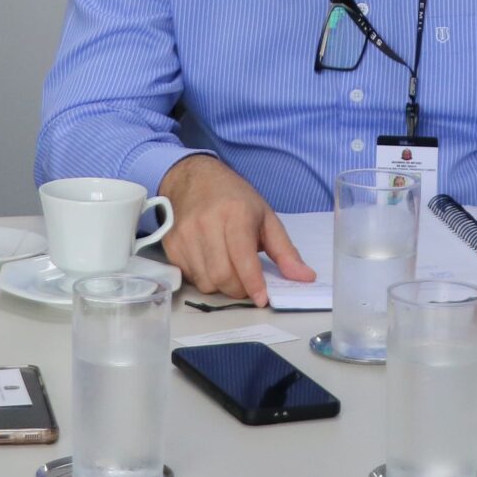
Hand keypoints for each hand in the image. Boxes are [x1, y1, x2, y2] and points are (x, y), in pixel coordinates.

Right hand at [158, 155, 313, 305]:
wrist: (194, 178)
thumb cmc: (233, 198)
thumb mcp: (265, 217)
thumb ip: (285, 251)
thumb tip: (305, 277)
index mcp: (235, 213)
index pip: (243, 258)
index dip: (253, 284)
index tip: (261, 298)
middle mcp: (207, 223)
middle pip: (222, 276)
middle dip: (239, 289)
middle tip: (248, 284)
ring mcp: (185, 234)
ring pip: (205, 282)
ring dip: (221, 286)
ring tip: (229, 267)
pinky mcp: (171, 245)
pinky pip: (190, 277)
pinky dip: (204, 278)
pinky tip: (211, 261)